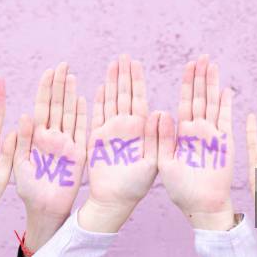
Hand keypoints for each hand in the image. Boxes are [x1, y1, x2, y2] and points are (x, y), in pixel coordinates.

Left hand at [14, 63, 86, 252]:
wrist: (45, 210)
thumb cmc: (29, 190)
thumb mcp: (19, 165)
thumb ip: (21, 142)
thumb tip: (23, 116)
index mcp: (37, 138)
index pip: (43, 107)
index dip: (46, 89)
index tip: (49, 70)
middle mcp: (53, 137)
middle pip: (58, 106)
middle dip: (60, 85)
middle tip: (63, 64)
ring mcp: (67, 144)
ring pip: (71, 115)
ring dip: (71, 95)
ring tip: (73, 75)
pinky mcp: (78, 154)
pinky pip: (82, 132)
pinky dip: (84, 116)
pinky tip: (85, 99)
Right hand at [81, 55, 157, 232]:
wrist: (115, 201)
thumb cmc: (137, 186)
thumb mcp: (153, 162)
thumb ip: (156, 138)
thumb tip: (161, 112)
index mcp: (141, 130)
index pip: (139, 98)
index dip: (137, 80)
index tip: (137, 62)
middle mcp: (126, 127)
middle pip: (124, 94)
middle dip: (124, 75)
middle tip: (124, 55)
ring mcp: (110, 132)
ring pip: (110, 101)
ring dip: (111, 82)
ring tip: (113, 63)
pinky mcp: (96, 139)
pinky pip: (95, 116)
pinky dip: (97, 101)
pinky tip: (99, 86)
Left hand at [158, 56, 234, 230]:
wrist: (201, 206)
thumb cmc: (180, 189)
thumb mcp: (163, 163)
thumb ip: (162, 138)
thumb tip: (161, 112)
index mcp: (181, 133)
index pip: (184, 101)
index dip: (186, 83)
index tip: (186, 64)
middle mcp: (197, 130)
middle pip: (200, 97)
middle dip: (200, 77)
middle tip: (201, 56)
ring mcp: (212, 136)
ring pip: (213, 104)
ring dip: (213, 85)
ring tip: (212, 65)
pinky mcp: (225, 144)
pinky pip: (227, 121)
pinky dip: (227, 106)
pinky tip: (226, 90)